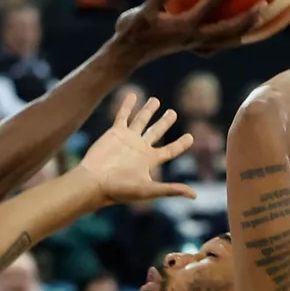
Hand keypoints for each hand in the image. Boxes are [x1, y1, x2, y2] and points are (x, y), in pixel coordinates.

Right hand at [77, 94, 198, 204]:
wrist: (94, 182)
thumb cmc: (119, 189)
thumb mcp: (148, 190)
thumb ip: (170, 189)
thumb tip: (194, 196)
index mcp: (149, 160)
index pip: (170, 150)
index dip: (181, 144)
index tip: (191, 137)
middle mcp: (140, 148)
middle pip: (156, 131)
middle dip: (165, 122)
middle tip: (172, 113)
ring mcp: (127, 139)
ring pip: (141, 120)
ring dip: (148, 110)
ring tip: (156, 100)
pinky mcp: (115, 132)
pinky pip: (123, 115)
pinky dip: (128, 105)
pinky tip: (133, 94)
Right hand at [113, 0, 263, 63]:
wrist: (127, 56)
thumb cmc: (131, 31)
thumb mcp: (140, 12)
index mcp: (183, 26)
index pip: (210, 6)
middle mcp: (193, 37)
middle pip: (227, 30)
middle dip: (247, 19)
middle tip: (265, 5)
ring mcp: (193, 45)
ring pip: (225, 40)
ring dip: (244, 31)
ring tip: (260, 21)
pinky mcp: (191, 48)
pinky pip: (217, 44)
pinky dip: (230, 38)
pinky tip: (237, 33)